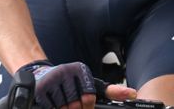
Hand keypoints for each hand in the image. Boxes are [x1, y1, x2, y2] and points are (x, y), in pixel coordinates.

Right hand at [20, 61, 136, 108]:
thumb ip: (112, 91)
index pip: (89, 97)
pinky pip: (51, 107)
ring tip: (63, 102)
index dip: (87, 106)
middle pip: (76, 105)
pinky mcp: (40, 88)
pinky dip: (52, 108)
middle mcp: (67, 71)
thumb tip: (133, 93)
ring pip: (63, 107)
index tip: (85, 105)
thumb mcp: (91, 84)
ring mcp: (53, 78)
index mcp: (81, 70)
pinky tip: (53, 102)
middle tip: (72, 105)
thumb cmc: (71, 83)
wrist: (42, 75)